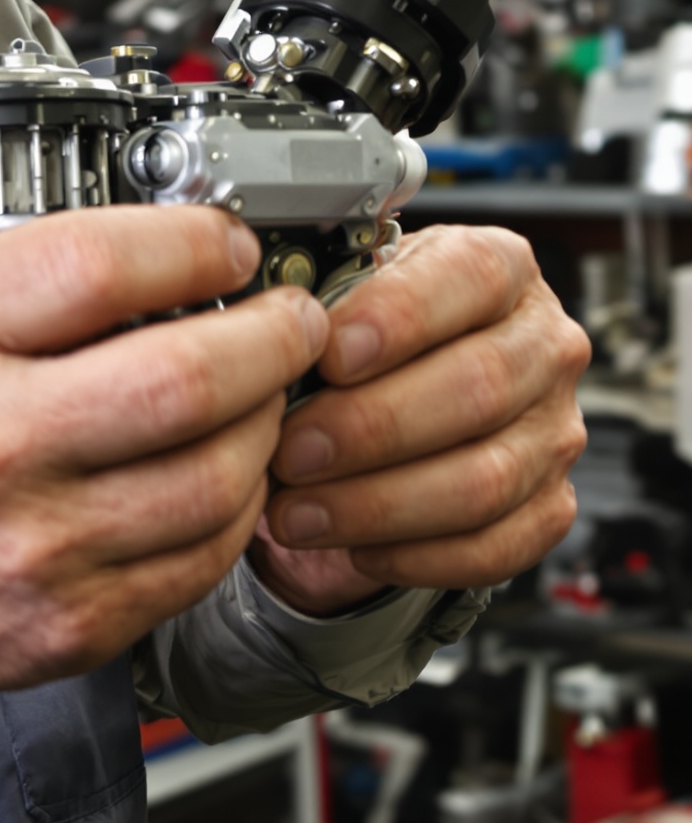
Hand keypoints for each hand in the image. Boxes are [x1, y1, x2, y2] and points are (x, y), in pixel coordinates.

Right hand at [0, 208, 326, 807]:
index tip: (230, 243)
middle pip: (182, 374)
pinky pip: (206, 553)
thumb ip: (22, 269)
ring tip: (268, 390)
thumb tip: (168, 230)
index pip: (95, 264)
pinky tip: (231, 467)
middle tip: (293, 317)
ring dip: (269, 420)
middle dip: (271, 335)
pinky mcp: (77, 620)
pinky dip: (242, 502)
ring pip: (216, 473)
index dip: (192, 243)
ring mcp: (33, 541)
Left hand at [253, 224, 588, 616]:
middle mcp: (543, 345)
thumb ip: (324, 298)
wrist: (405, 380)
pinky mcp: (551, 505)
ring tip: (297, 509)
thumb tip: (268, 331)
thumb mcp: (348, 287)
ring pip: (484, 480)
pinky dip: (416, 555)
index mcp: (501, 268)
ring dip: (378, 503)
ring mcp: (555, 430)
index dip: (398, 318)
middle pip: (478, 388)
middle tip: (291, 451)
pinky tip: (351, 545)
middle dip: (370, 428)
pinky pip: (494, 547)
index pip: (470, 278)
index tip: (327, 356)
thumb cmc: (370, 327)